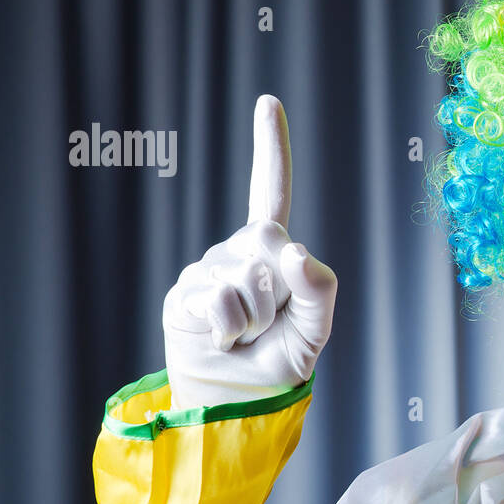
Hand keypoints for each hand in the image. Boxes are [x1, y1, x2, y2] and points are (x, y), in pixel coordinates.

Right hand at [163, 96, 337, 409]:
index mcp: (273, 251)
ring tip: (245, 336)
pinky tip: (222, 340)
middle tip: (270, 322)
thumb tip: (292, 251)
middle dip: (281, 290)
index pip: (271, 191)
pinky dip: (231, 330)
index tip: (268, 101)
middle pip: (269, 241)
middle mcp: (237, 251)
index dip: (270, 147)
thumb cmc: (280, 360)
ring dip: (256, 320)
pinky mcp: (182, 295)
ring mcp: (206, 269)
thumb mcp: (316, 328)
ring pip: (246, 280)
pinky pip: (219, 302)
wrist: (239, 401)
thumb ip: (321, 289)